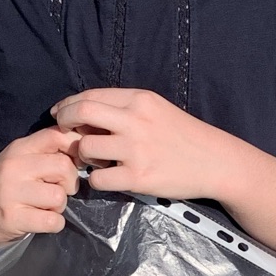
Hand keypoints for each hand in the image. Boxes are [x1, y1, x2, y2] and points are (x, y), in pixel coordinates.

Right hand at [0, 127, 79, 240]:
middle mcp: (14, 167)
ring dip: (59, 206)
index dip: (76, 148)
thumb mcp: (21, 156)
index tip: (76, 163)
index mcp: (20, 148)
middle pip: (63, 167)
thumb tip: (86, 146)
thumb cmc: (3, 180)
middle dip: (69, 182)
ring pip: (58, 197)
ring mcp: (11, 193)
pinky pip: (51, 221)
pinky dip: (54, 223)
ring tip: (46, 207)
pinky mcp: (12, 218)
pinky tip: (42, 220)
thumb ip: (48, 149)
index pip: (57, 136)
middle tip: (59, 190)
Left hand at [51, 88, 230, 199]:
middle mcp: (135, 120)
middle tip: (63, 133)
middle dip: (64, 123)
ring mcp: (136, 150)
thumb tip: (86, 114)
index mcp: (139, 99)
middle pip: (81, 113)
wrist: (215, 161)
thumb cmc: (184, 135)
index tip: (60, 114)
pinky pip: (98, 179)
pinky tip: (107, 177)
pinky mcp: (138, 177)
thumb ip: (125, 108)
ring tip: (95, 160)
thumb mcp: (157, 109)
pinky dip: (96, 180)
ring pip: (85, 148)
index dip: (68, 105)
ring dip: (82, 156)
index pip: (90, 96)